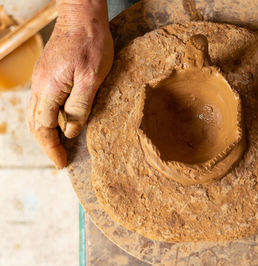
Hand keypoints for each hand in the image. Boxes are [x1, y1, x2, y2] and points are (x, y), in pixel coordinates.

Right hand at [27, 0, 112, 167]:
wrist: (83, 16)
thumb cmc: (91, 44)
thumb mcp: (91, 79)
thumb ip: (80, 107)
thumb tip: (70, 131)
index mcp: (49, 90)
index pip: (44, 128)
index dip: (52, 148)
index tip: (61, 163)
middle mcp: (40, 86)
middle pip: (35, 123)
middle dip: (46, 144)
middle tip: (60, 158)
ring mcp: (42, 79)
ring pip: (37, 113)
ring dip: (46, 132)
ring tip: (61, 145)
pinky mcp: (49, 73)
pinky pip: (44, 102)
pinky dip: (50, 117)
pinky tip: (63, 121)